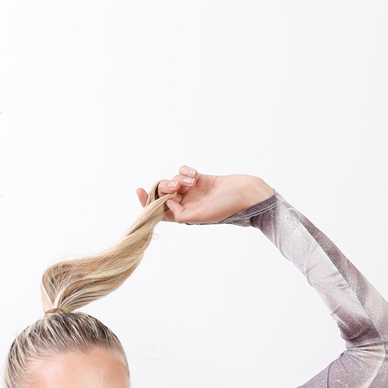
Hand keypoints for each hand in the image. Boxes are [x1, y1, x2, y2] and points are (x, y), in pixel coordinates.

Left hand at [136, 166, 273, 223]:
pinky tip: (195, 173)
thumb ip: (180, 213)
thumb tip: (164, 203)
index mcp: (185, 216)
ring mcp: (194, 191)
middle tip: (176, 186)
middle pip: (164, 193)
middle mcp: (187, 204)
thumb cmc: (228, 207)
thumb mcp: (201, 215)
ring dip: (178, 178)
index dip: (147, 202)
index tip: (138, 191)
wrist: (249, 194)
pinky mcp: (201, 179)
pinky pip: (184, 172)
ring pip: (174, 181)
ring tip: (192, 180)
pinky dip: (186, 171)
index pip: (160, 212)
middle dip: (165, 187)